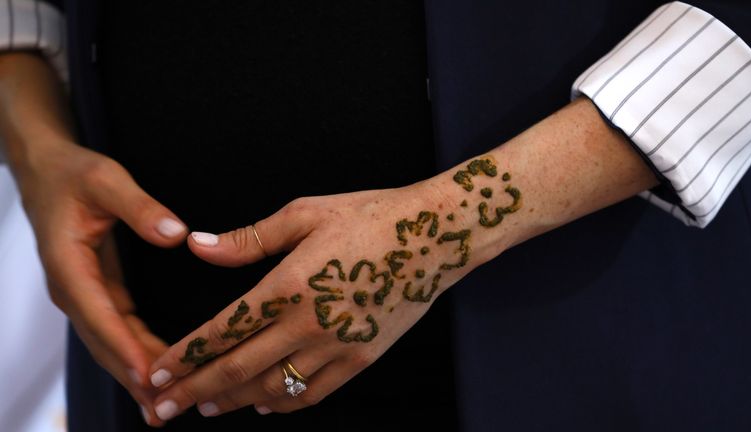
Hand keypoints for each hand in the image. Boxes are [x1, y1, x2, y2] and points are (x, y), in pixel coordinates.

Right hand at [17, 141, 187, 425]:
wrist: (47, 170)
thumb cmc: (74, 174)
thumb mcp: (107, 180)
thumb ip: (140, 206)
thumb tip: (176, 234)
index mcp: (69, 265)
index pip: (100, 314)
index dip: (125, 346)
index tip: (150, 375)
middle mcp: (72, 288)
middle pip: (103, 341)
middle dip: (133, 376)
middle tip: (164, 408)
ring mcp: (81, 293)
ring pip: (109, 342)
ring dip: (134, 373)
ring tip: (162, 406)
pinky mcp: (95, 292)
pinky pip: (116, 329)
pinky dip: (134, 353)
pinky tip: (155, 372)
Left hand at [147, 157, 523, 419]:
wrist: (434, 236)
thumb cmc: (369, 216)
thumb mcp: (305, 213)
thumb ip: (247, 240)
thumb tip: (195, 245)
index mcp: (290, 284)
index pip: (223, 330)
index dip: (186, 356)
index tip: (156, 372)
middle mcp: (310, 323)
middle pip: (239, 369)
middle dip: (194, 391)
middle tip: (161, 408)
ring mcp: (339, 346)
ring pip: (273, 387)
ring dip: (232, 401)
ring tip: (203, 407)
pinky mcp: (362, 356)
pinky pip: (313, 392)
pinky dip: (283, 403)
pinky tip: (262, 405)